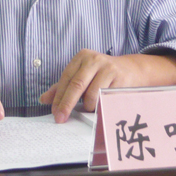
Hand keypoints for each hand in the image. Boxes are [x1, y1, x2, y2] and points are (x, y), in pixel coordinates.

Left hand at [39, 50, 175, 123]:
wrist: (131, 70)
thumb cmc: (101, 74)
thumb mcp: (81, 75)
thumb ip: (62, 86)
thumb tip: (44, 99)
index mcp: (82, 57)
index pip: (66, 78)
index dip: (59, 97)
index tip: (54, 112)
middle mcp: (95, 59)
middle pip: (77, 85)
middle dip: (67, 104)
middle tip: (60, 119)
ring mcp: (109, 68)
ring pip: (92, 94)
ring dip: (88, 106)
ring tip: (90, 106)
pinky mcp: (121, 79)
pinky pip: (106, 99)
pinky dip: (101, 107)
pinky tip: (101, 106)